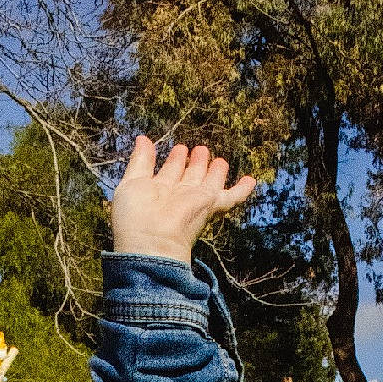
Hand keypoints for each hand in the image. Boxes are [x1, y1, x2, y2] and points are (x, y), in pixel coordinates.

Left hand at [111, 137, 256, 262]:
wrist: (150, 243)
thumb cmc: (134, 218)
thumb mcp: (131, 184)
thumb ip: (140, 161)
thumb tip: (143, 138)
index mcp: (157, 191)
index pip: (170, 172)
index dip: (175, 160)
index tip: (180, 148)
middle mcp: (177, 196)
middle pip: (190, 176)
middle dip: (195, 162)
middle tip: (199, 149)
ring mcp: (194, 200)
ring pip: (207, 182)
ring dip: (211, 169)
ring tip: (211, 154)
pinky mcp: (209, 204)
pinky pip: (229, 198)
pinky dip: (240, 191)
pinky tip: (250, 181)